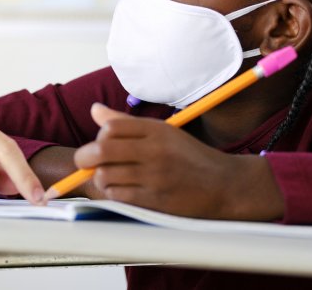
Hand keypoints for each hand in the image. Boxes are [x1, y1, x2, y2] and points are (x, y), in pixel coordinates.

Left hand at [71, 104, 282, 220]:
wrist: (225, 185)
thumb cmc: (191, 158)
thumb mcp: (164, 133)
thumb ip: (127, 123)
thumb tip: (95, 110)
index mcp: (157, 130)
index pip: (112, 126)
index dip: (99, 135)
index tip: (100, 143)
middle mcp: (155, 151)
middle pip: (102, 149)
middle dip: (86, 157)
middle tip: (86, 162)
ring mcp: (155, 176)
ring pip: (106, 175)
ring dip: (101, 178)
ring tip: (109, 177)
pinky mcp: (155, 200)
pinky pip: (118, 196)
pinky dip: (112, 193)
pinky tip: (120, 190)